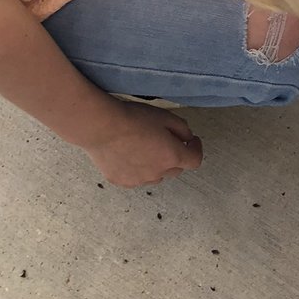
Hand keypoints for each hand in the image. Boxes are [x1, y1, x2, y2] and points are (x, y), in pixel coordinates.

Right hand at [81, 100, 202, 187]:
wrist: (102, 127)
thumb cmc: (133, 118)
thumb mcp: (165, 116)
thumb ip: (182, 128)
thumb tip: (187, 138)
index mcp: (172, 156)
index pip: (195, 160)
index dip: (196, 149)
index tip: (192, 141)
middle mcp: (158, 173)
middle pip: (176, 169)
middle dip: (176, 156)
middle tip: (167, 141)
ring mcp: (139, 180)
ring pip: (156, 176)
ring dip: (157, 165)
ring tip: (145, 148)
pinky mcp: (122, 182)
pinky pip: (137, 178)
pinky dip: (138, 169)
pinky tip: (129, 154)